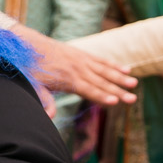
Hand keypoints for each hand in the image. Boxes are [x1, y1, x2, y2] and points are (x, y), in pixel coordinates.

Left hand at [13, 27, 137, 104]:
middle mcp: (78, 69)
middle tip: (132, 99)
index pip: (89, 90)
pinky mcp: (82, 54)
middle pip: (101, 83)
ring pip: (105, 70)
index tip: (115, 102)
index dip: (102, 96)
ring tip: (134, 84)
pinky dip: (114, 65)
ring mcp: (82, 60)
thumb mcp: (34, 85)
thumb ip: (44, 101)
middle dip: (118, 91)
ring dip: (120, 78)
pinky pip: (101, 60)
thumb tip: (49, 117)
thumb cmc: (30, 68)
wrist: (28, 44)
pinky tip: (126, 69)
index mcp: (68, 79)